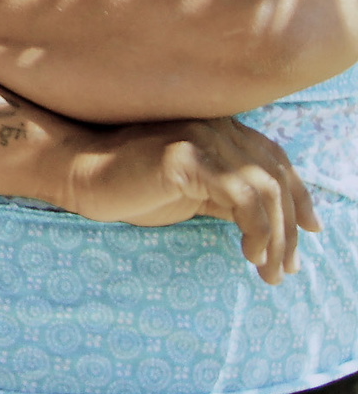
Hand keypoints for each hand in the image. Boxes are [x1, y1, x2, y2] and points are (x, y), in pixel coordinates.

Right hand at [65, 116, 319, 284]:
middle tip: (284, 269)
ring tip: (266, 270)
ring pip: (265, 187)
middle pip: (275, 174)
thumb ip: (226, 194)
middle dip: (290, 228)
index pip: (273, 157)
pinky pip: (241, 196)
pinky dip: (255, 229)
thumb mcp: (190, 191)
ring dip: (276, 236)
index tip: (312, 231)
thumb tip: (266, 221)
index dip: (300, 194)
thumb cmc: (131, 185)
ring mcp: (198, 136)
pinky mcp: (184, 157)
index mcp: (216, 126)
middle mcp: (213, 123)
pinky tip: (248, 252)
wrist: (81, 173)